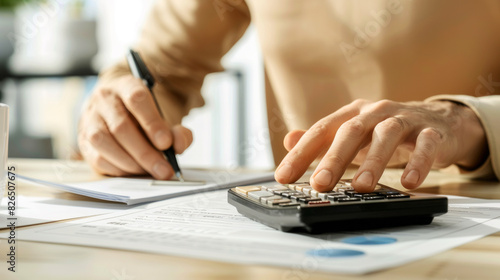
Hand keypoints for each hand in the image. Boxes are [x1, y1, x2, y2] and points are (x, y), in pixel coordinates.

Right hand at [78, 75, 192, 178]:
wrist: (120, 112)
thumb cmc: (144, 117)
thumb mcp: (166, 118)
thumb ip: (178, 132)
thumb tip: (179, 146)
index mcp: (126, 85)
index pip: (137, 99)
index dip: (152, 123)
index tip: (166, 143)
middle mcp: (104, 99)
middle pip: (121, 126)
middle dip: (145, 152)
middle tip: (164, 168)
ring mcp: (90, 119)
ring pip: (104, 142)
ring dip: (131, 162)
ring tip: (150, 170)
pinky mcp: (83, 140)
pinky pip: (97, 157)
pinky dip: (118, 168)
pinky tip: (135, 170)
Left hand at [275, 99, 487, 191]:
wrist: (438, 121)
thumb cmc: (385, 131)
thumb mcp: (352, 133)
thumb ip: (322, 138)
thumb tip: (289, 140)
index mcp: (352, 114)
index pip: (321, 131)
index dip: (301, 153)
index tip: (283, 177)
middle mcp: (375, 112)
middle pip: (351, 131)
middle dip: (333, 158)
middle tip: (319, 184)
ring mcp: (404, 120)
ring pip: (386, 135)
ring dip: (373, 161)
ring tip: (362, 187)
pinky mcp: (431, 132)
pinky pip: (425, 145)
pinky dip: (418, 163)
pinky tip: (409, 183)